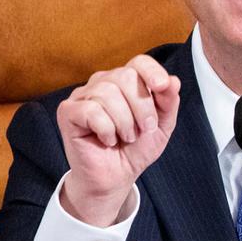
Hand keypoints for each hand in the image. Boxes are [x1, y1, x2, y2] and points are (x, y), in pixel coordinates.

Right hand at [56, 55, 180, 225]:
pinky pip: (91, 111)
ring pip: (107, 93)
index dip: (152, 71)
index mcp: (126, 82)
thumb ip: (168, 102)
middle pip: (126, 76)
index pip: (139, 62)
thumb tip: (173, 79)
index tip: (162, 86)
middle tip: (143, 130)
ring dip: (124, 122)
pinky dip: (106, 129)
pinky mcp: (67, 111)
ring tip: (125, 137)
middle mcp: (102, 82)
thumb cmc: (136, 149)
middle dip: (142, 107)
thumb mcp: (162, 126)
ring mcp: (82, 95)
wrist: (115, 178)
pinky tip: (107, 140)